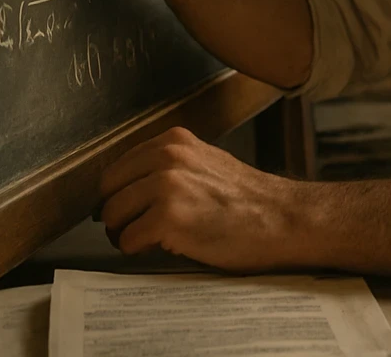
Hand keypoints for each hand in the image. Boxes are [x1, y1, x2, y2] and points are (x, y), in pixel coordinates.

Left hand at [99, 127, 307, 271]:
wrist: (282, 218)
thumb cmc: (247, 200)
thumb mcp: (205, 164)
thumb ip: (170, 167)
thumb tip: (129, 189)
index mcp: (174, 141)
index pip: (118, 168)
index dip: (120, 194)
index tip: (130, 211)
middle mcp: (167, 156)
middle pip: (108, 191)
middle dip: (118, 214)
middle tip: (138, 229)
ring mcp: (166, 185)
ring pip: (113, 215)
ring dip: (127, 233)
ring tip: (153, 239)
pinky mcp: (167, 217)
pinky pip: (128, 240)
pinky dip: (140, 250)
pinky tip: (166, 246)